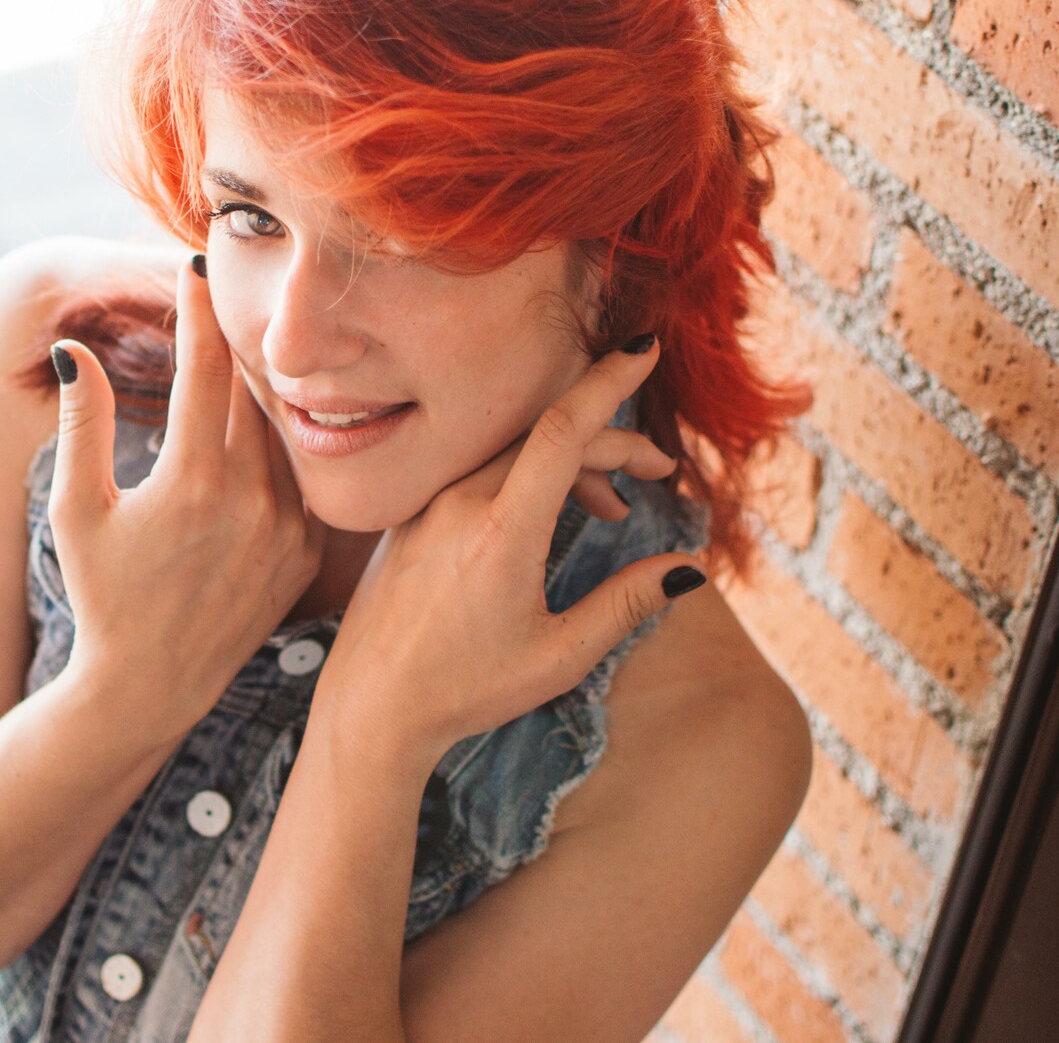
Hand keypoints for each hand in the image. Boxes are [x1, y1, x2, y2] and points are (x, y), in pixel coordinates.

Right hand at [47, 256, 327, 731]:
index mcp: (195, 480)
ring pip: (281, 428)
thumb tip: (72, 350)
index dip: (197, 307)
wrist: (150, 685)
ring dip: (260, 389)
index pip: (205, 366)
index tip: (193, 261)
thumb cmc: (101, 595)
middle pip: (252, 388)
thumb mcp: (76, 508)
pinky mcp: (307, 551)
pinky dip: (279, 443)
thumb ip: (83, 424)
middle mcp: (254, 499)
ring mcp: (289, 527)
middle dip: (233, 339)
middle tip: (219, 292)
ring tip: (242, 349)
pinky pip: (299, 474)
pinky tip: (261, 421)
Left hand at [313, 337, 704, 755]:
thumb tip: (689, 570)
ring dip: (569, 463)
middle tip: (658, 474)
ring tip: (611, 507)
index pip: (563, 428)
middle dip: (612, 441)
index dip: (609, 381)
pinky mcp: (409, 517)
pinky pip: (474, 473)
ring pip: (510, 453)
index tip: (646, 348)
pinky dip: (523, 478)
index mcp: (501, 531)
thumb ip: (627, 604)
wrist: (369, 709)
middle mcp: (458, 503)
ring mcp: (427, 505)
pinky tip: (547, 517)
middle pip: (547, 436)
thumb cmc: (464, 691)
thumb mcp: (560, 657)